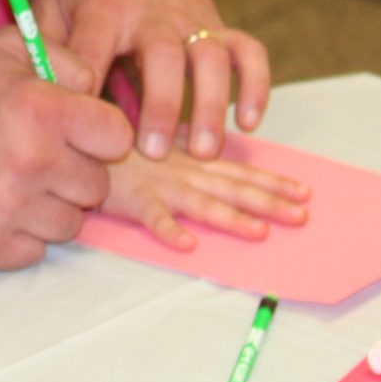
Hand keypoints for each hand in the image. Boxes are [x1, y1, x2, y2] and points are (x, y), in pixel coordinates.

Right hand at [0, 28, 133, 268]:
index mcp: (40, 111)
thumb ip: (64, 57)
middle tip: (40, 157)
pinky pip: (36, 251)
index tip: (78, 131)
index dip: (101, 133)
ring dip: (51, 206)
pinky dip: (23, 234)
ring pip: (70, 225)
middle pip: (97, 187)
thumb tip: (99, 90)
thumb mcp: (6, 49)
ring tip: (17, 182)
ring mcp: (7, 210)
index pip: (118, 138)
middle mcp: (29, 163)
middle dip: (75, 171)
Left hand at [34, 0, 271, 159]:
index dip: (86, 86)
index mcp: (104, 6)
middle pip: (164, 56)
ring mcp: (190, 19)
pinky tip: (250, 121)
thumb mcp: (52, 1)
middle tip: (151, 153)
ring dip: (212, 105)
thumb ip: (41, 46)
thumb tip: (31, 98)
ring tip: (202, 151)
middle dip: (160, 105)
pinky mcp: (218, 25)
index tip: (81, 124)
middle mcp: (152, 12)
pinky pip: (249, 51)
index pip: (94, 47)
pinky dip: (256, 84)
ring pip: (212, 58)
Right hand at [103, 141, 310, 250]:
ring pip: (202, 203)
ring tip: (259, 233)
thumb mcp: (158, 139)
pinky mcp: (133, 198)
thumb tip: (213, 150)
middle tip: (302, 216)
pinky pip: (153, 217)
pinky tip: (188, 246)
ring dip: (231, 218)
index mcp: (190, 159)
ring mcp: (159, 185)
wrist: (76, 136)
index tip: (305, 191)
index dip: (272, 181)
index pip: (238, 172)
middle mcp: (182, 171)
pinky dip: (169, 230)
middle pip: (232, 188)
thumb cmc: (116, 142)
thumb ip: (186, 145)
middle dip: (269, 202)